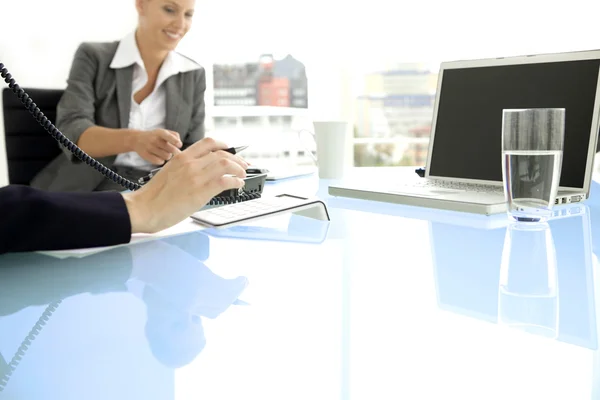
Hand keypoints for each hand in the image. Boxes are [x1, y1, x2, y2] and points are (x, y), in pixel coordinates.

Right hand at [122, 137, 249, 233]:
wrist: (143, 208)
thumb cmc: (153, 196)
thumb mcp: (168, 173)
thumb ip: (184, 169)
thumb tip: (201, 172)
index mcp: (181, 158)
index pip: (208, 143)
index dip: (224, 145)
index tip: (231, 150)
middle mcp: (190, 164)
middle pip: (221, 154)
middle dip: (237, 159)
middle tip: (243, 165)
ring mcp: (195, 177)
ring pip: (226, 164)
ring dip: (239, 169)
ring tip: (242, 175)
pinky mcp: (200, 191)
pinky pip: (225, 181)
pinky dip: (235, 181)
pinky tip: (237, 185)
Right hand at [131, 129, 182, 164]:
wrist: (136, 139)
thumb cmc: (154, 136)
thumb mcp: (163, 131)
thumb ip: (174, 135)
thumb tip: (179, 144)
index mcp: (160, 132)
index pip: (168, 136)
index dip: (175, 141)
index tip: (179, 145)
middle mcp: (154, 139)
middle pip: (171, 150)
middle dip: (173, 151)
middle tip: (170, 149)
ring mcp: (149, 148)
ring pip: (167, 157)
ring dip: (168, 156)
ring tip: (163, 152)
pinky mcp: (146, 155)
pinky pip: (160, 162)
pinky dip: (161, 160)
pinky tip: (158, 156)